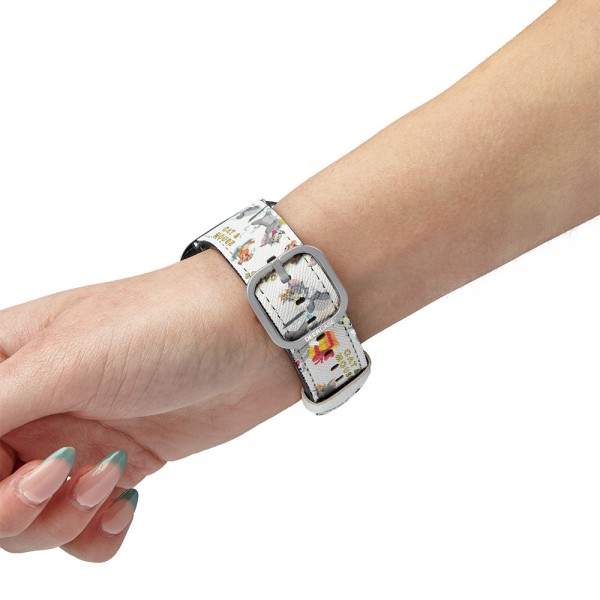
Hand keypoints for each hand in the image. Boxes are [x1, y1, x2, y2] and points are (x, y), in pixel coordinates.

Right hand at [0, 250, 299, 559]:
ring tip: (110, 478)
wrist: (253, 335)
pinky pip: (84, 526)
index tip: (20, 467)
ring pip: (30, 519)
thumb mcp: (64, 360)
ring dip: (61, 518)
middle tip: (57, 479)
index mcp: (6, 366)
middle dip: (13, 508)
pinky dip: (96, 530)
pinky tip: (125, 502)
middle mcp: (34, 405)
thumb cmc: (164, 324)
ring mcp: (78, 437)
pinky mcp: (121, 462)